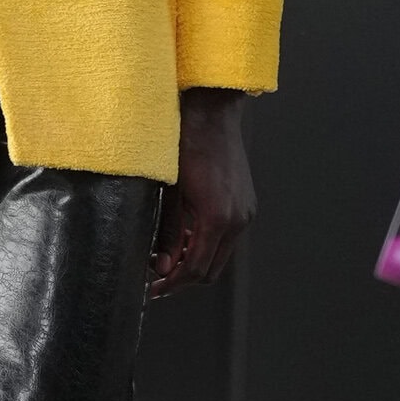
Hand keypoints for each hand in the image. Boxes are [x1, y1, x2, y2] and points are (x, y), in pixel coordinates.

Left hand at [150, 90, 253, 298]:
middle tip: (156, 276)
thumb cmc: (186, 143)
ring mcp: (246, 212)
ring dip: (195, 261)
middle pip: (211, 270)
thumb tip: (163, 266)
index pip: (195, 270)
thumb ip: (168, 233)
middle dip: (183, 278)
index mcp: (218, 218)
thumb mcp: (169, 191)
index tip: (153, 288)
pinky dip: (207, 244)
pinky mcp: (246, 204)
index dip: (172, 284)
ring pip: (220, 255)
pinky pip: (227, 237)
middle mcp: (238, 219)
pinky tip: (186, 236)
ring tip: (168, 255)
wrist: (212, 112)